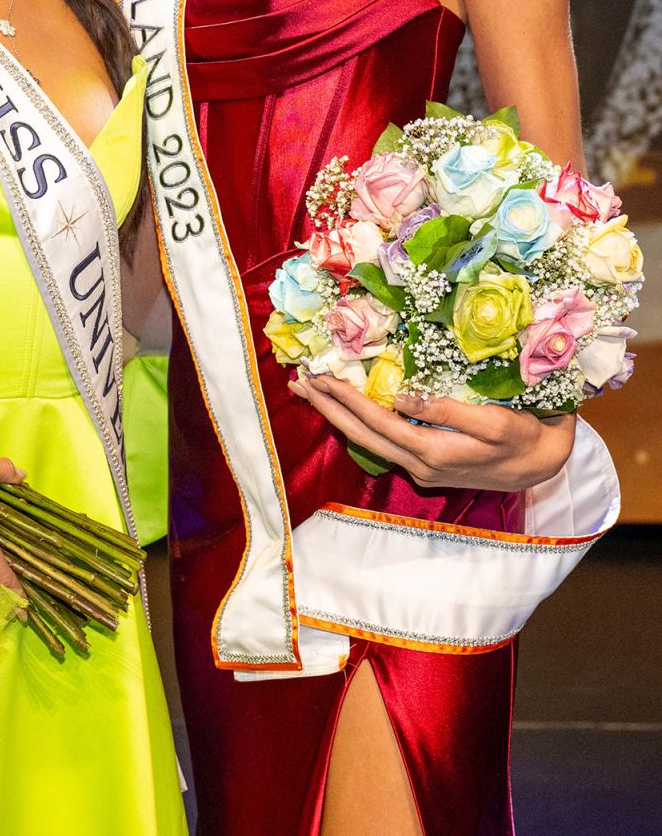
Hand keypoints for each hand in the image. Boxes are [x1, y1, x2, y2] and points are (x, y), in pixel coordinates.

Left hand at [288, 371, 576, 490]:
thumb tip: (401, 397)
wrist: (547, 466)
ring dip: (340, 416)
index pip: (376, 422)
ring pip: (370, 442)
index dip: (345, 400)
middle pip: (362, 436)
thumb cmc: (525, 437)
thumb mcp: (493, 421)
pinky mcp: (429, 465)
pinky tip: (351, 409)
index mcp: (431, 453)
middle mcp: (419, 466)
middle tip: (298, 382)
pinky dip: (363, 423)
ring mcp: (423, 469)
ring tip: (315, 393)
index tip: (319, 377)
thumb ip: (446, 411)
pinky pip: (385, 442)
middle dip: (329, 408)